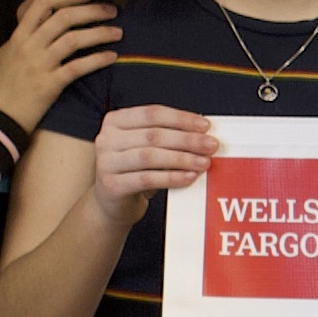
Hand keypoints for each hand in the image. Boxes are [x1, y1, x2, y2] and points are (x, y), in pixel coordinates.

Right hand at [0, 0, 122, 131]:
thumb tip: (41, 22)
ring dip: (100, 33)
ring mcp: (39, 65)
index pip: (42, 2)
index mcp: (18, 36)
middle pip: (64, 16)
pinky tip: (112, 57)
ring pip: (74, 39)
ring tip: (118, 32)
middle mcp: (28, 46)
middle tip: (111, 9)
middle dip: (91, 9)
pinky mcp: (49, 85)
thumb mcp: (7, 54)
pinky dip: (97, 60)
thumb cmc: (0, 87)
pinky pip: (78, 68)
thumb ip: (24, 37)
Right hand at [90, 103, 224, 197]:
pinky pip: (147, 179)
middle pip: (153, 135)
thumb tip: (202, 133)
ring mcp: (105, 162)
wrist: (113, 203)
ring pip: (150, 156)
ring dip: (182, 158)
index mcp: (115, 121)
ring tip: (204, 162)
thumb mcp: (147, 148)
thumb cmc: (136, 170)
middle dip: (187, 140)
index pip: (152, 113)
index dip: (181, 118)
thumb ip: (167, 136)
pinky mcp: (111, 185)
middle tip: (211, 145)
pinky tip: (189, 177)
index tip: (205, 126)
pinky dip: (171, 177)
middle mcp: (106, 139)